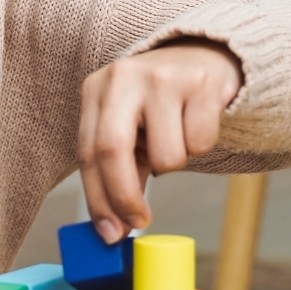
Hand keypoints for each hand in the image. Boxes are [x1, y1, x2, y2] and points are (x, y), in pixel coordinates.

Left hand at [78, 38, 241, 243]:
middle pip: (111, 149)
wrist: (204, 56)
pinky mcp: (200, 84)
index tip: (108, 233)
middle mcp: (122, 77)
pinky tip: (196, 122)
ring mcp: (161, 77)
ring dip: (173, 164)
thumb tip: (114, 226)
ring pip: (166, 156)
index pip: (87, 152)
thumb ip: (120, 171)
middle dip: (124, 196)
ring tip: (175, 138)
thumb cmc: (157, 102)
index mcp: (96, 89)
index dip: (97, 198)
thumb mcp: (129, 127)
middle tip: (138, 222)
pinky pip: (200, 144)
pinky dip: (200, 146)